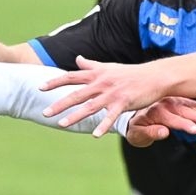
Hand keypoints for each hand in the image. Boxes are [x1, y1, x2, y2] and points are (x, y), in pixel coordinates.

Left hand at [42, 57, 174, 135]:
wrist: (155, 76)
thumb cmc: (131, 73)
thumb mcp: (109, 66)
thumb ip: (91, 64)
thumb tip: (77, 58)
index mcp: (96, 74)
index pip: (71, 77)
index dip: (55, 82)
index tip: (40, 87)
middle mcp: (101, 83)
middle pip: (76, 94)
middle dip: (59, 104)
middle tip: (44, 113)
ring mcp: (112, 93)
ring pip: (90, 106)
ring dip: (75, 116)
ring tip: (61, 125)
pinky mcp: (124, 102)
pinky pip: (111, 116)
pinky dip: (103, 126)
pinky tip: (94, 135)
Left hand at [124, 96, 195, 147]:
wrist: (133, 117)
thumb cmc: (136, 129)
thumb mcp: (137, 135)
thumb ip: (150, 133)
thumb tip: (163, 132)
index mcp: (155, 112)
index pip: (171, 119)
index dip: (184, 124)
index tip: (195, 130)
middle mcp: (165, 104)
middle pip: (184, 111)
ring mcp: (173, 101)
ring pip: (191, 106)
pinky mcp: (179, 101)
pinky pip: (193, 103)